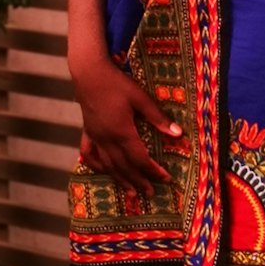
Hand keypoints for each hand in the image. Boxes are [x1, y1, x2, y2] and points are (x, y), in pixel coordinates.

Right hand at [72, 60, 181, 194]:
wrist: (89, 73)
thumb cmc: (117, 83)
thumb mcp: (140, 97)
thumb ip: (157, 117)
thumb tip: (177, 133)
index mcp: (122, 132)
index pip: (139, 159)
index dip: (152, 171)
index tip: (165, 178)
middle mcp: (107, 140)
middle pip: (124, 167)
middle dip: (139, 181)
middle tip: (150, 193)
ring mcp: (95, 138)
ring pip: (108, 166)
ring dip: (121, 180)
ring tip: (131, 193)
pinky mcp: (87, 132)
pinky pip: (89, 155)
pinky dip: (97, 166)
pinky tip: (104, 171)